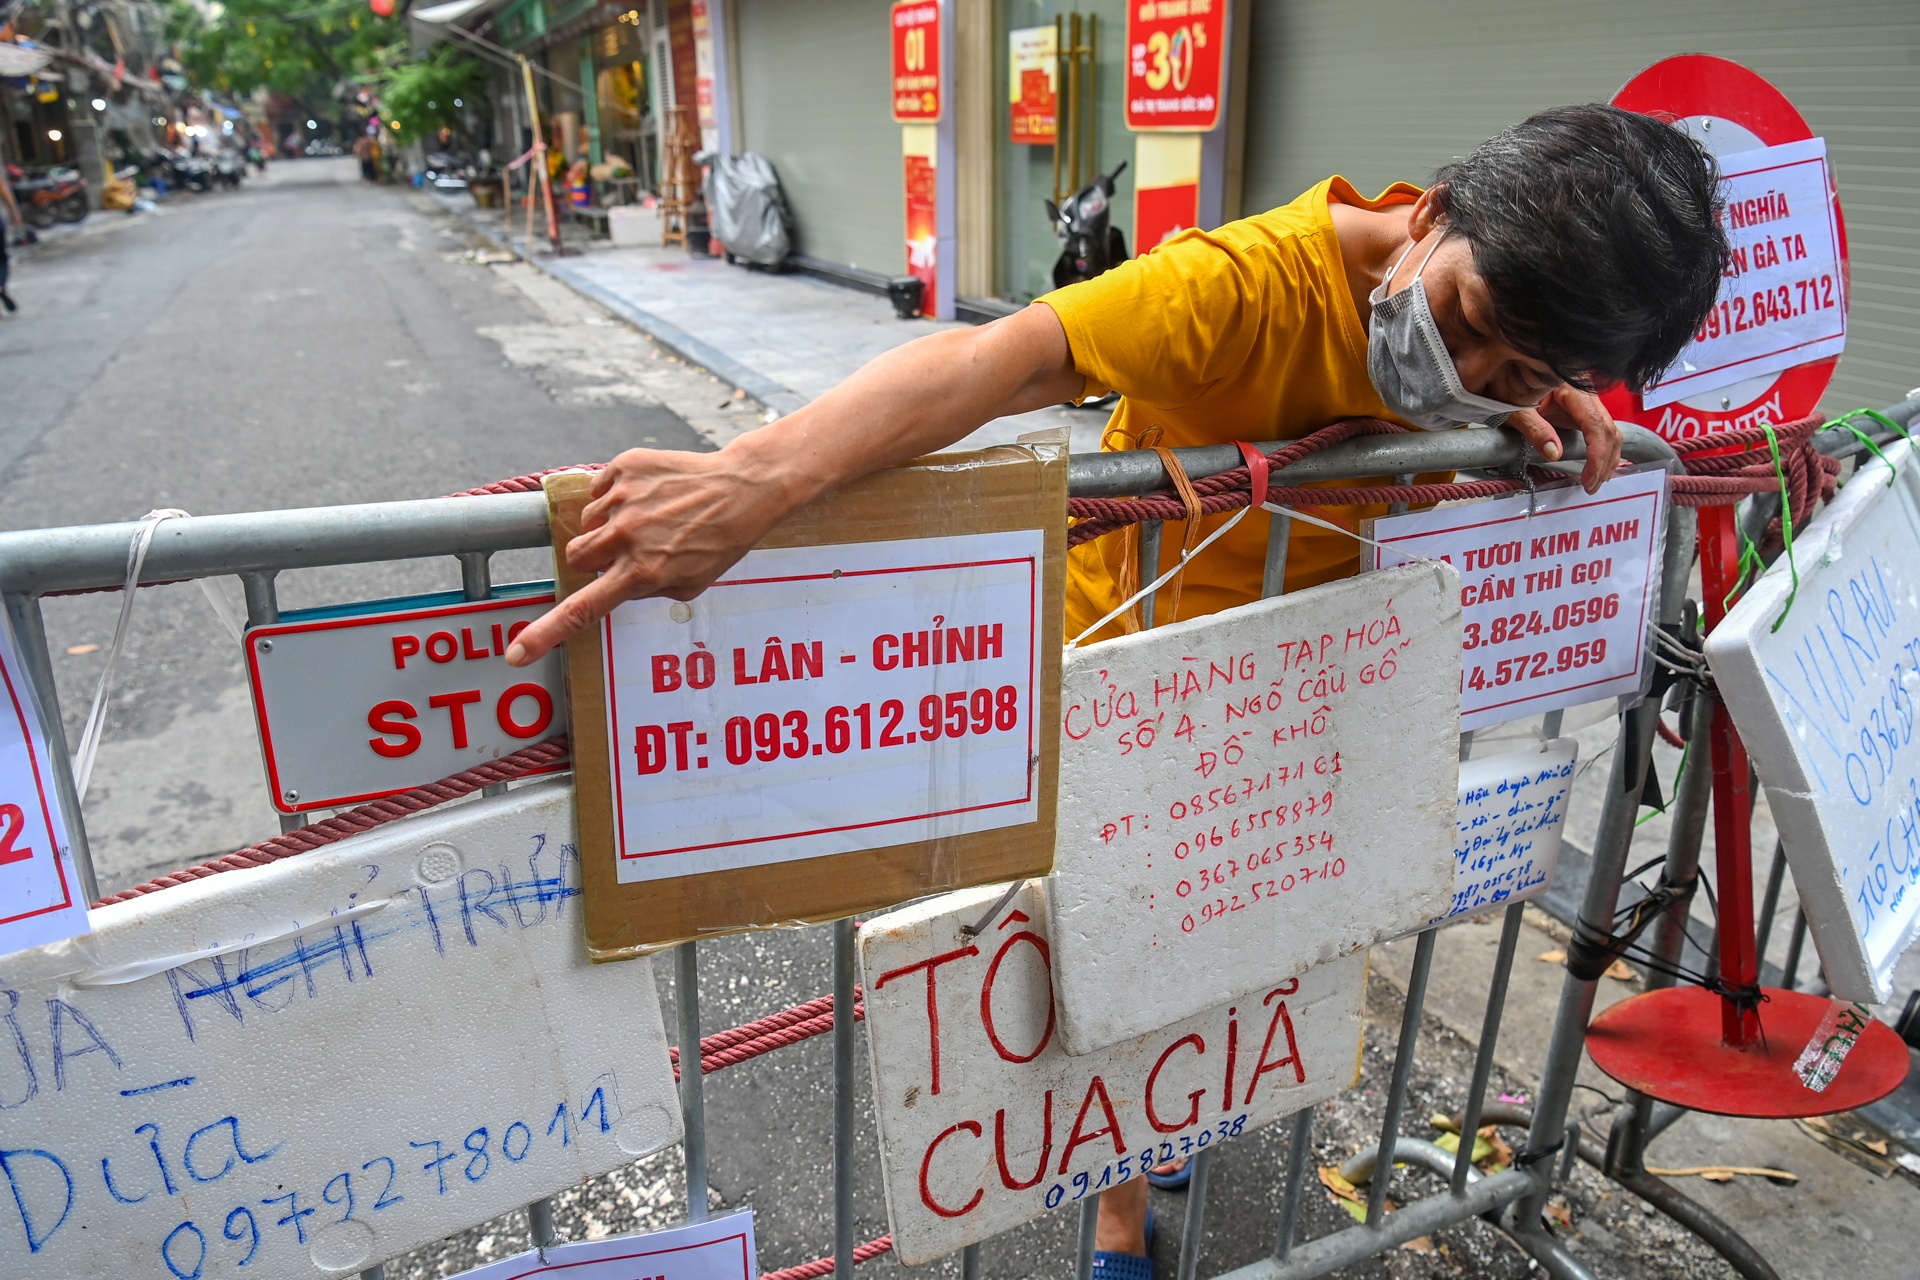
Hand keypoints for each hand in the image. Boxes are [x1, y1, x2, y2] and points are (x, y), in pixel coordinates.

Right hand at [505, 445, 798, 665]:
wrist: (742, 490)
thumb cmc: (719, 543)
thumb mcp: (689, 585)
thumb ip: (646, 590)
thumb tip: (615, 584)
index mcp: (642, 574)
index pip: (582, 610)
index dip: (545, 634)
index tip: (515, 652)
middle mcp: (627, 537)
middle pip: (575, 556)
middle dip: (590, 558)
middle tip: (621, 552)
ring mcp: (624, 499)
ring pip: (586, 521)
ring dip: (606, 525)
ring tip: (647, 519)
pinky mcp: (624, 467)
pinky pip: (597, 488)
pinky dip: (615, 495)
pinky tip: (647, 497)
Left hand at [1503, 385, 1620, 493]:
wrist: (1504, 372)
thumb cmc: (1509, 387)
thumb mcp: (1516, 409)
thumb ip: (1535, 429)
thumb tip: (1554, 453)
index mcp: (1573, 389)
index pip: (1595, 424)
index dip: (1596, 453)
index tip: (1589, 476)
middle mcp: (1586, 392)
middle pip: (1608, 429)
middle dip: (1603, 461)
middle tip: (1591, 486)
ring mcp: (1587, 399)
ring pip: (1610, 430)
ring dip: (1607, 458)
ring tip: (1595, 481)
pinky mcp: (1584, 407)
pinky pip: (1602, 429)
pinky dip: (1603, 449)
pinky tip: (1600, 466)